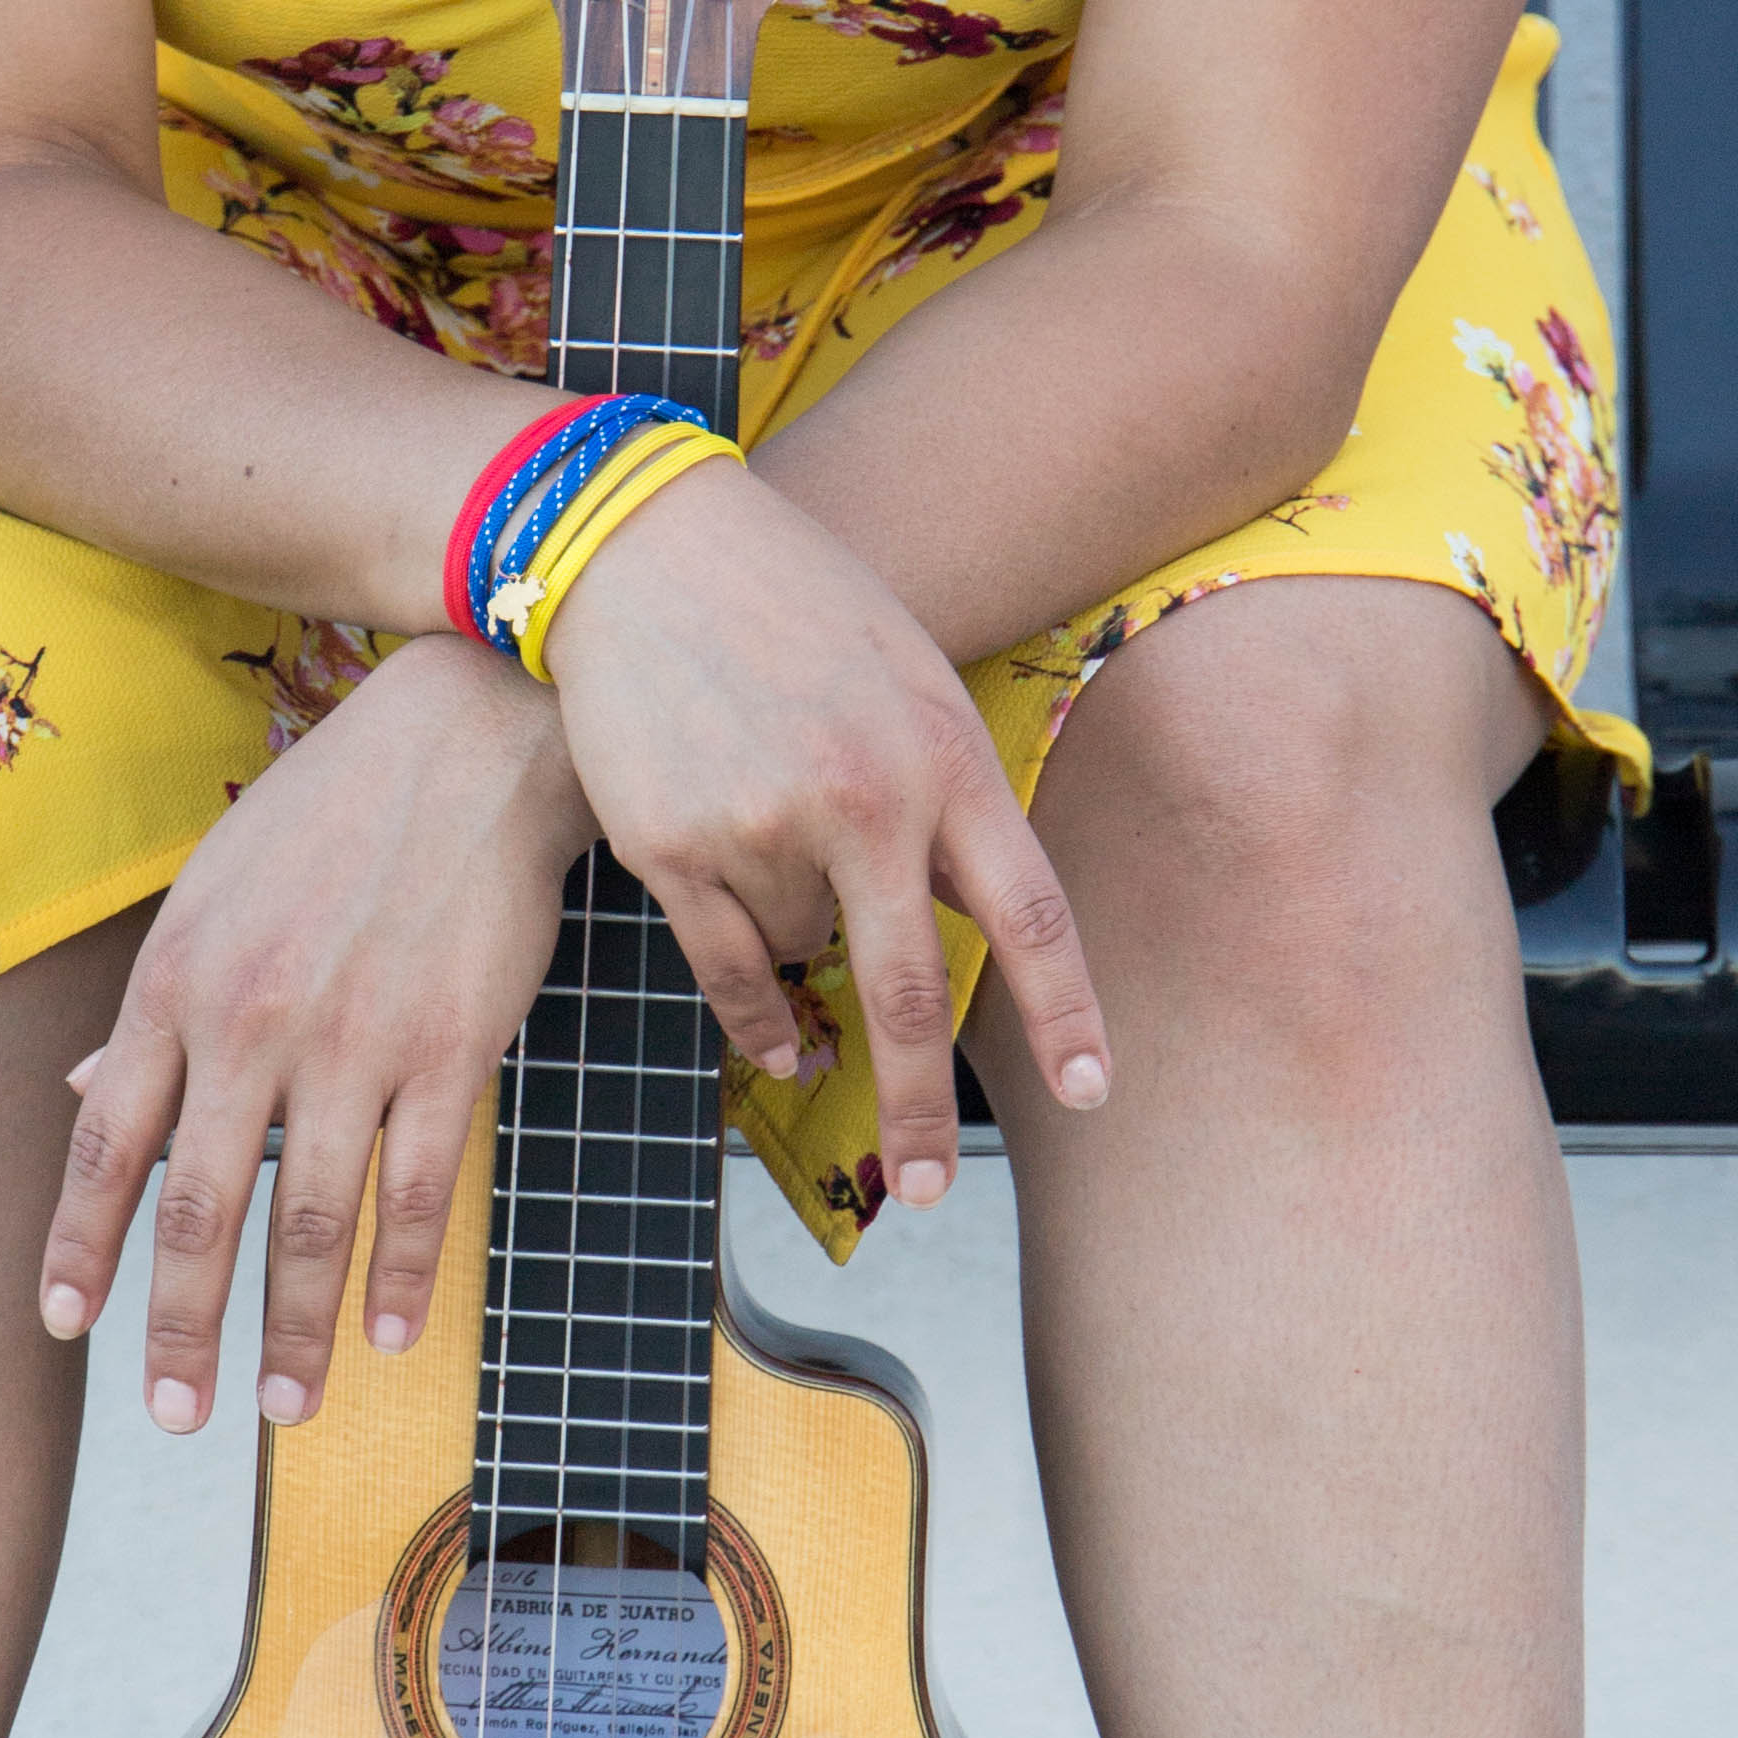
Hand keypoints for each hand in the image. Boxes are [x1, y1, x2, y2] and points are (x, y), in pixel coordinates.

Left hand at [39, 637, 587, 1435]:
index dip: (82, 1247)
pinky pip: (416, 1187)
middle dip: (179, 1329)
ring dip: (293, 1329)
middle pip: (199, 1208)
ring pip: (308, 1220)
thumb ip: (149, 1006)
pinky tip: (384, 1335)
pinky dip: (398, 1272)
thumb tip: (78, 1090)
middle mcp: (250, 1022)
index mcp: (176, 983)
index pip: (107, 1145)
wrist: (468, 742)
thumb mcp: (207, 893)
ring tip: (284, 1406)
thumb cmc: (329, 814)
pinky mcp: (450, 1049)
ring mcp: (354, 1041)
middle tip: (176, 1417)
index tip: (67, 1329)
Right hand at [537, 463, 1108, 1199]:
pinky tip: (775, 1044)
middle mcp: (862, 801)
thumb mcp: (908, 678)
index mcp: (942, 757)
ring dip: (805, 940)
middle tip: (935, 1192)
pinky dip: (752, 1017)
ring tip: (773, 829)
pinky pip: (727, 970)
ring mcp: (762, 828)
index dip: (1065, 1012)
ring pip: (804, 958)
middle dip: (922, 1111)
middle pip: (911, 995)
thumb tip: (970, 922)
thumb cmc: (796, 607)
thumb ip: (945, 796)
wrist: (644, 544)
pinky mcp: (672, 845)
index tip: (1093, 1090)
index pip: (1028, 911)